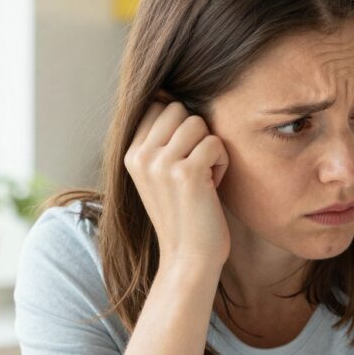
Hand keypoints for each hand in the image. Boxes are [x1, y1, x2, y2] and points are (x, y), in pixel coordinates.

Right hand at [123, 101, 230, 274]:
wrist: (188, 258)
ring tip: (205, 177)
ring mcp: (161, 164)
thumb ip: (161, 141)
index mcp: (131, 154)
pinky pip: (215, 143)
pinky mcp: (186, 174)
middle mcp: (141, 155)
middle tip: (197, 167)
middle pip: (178, 109)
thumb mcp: (160, 176)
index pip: (157, 106)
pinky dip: (222, 164)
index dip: (181, 125)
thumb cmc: (184, 215)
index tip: (184, 156)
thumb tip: (172, 96)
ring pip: (198, 123)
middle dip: (197, 133)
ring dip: (211, 148)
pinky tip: (213, 187)